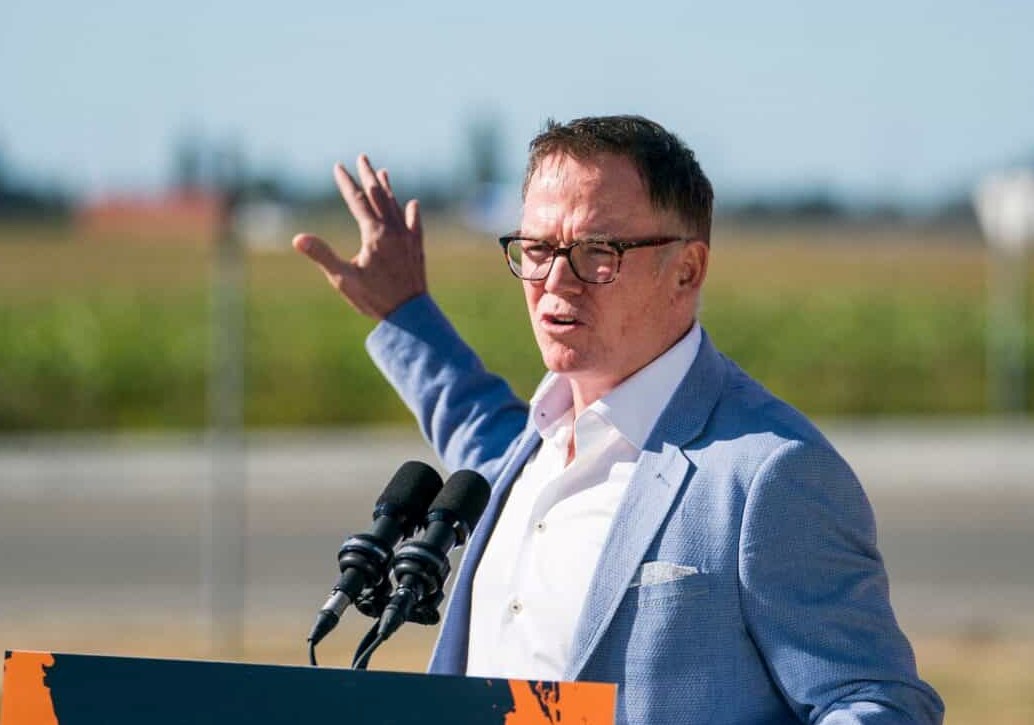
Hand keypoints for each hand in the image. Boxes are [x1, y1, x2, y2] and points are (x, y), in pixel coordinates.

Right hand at [292, 155, 426, 319]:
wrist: (410, 314)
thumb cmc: (375, 298)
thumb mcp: (343, 278)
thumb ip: (321, 255)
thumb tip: (297, 238)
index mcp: (374, 233)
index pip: (357, 200)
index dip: (346, 183)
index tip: (338, 166)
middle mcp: (393, 230)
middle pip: (380, 195)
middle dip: (369, 175)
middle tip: (362, 157)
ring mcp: (407, 238)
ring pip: (397, 206)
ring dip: (388, 189)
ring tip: (383, 172)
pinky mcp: (417, 248)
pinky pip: (415, 224)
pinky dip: (412, 212)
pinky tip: (413, 204)